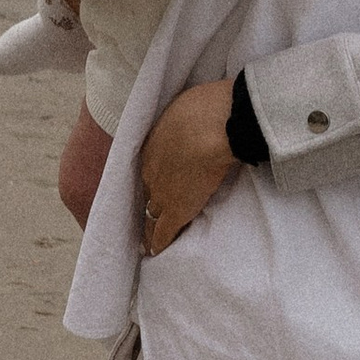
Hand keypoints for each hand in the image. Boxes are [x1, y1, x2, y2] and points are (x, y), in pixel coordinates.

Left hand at [138, 79, 240, 256]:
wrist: (214, 126)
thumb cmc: (205, 107)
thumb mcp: (186, 107)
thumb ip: (186, 121)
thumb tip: (198, 119)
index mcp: (152, 144)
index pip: (149, 169)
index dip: (154, 178)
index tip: (156, 183)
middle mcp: (150, 170)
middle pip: (146, 192)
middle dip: (147, 202)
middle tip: (147, 213)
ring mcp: (162, 191)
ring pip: (150, 214)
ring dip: (149, 226)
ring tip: (146, 240)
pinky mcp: (177, 210)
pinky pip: (163, 232)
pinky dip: (158, 243)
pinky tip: (155, 252)